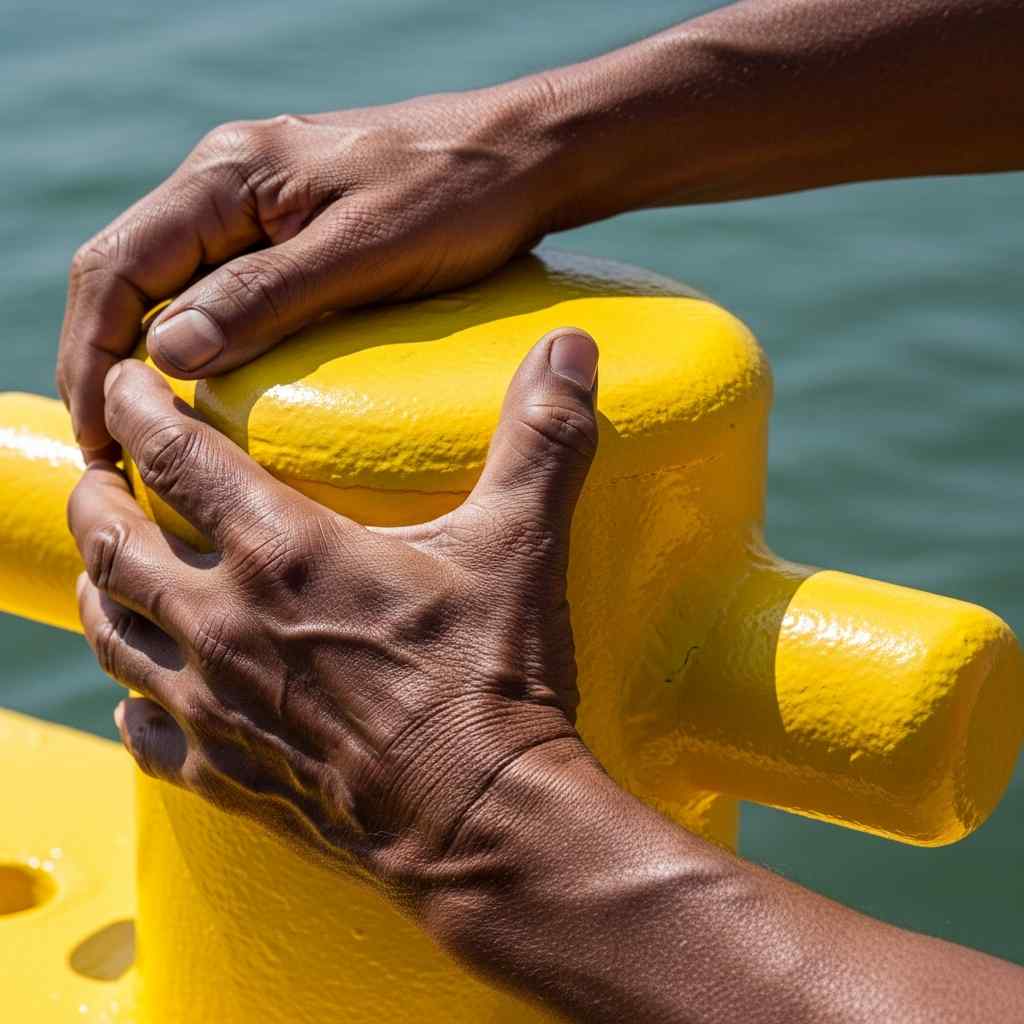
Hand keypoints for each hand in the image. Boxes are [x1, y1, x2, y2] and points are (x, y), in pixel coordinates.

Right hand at [57, 83, 562, 461]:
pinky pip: (219, 285)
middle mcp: (227, 181)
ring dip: (145, 355)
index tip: (100, 432)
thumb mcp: (364, 250)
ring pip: (169, 283)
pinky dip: (198, 339)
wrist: (526, 156)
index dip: (92, 352)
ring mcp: (258, 204)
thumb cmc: (458, 196)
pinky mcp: (292, 229)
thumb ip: (266, 294)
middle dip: (106, 362)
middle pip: (129, 275)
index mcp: (229, 174)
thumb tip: (167, 354)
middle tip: (115, 453)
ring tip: (147, 436)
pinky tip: (207, 388)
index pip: (118, 266)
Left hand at [67, 328, 598, 891]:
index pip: (174, 457)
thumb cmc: (494, 679)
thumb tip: (573, 344)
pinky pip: (145, 733)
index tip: (124, 378)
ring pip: (110, 634)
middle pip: (111, 545)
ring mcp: (215, 707)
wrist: (482, 825)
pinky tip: (138, 695)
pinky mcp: (226, 774)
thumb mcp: (523, 544)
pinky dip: (131, 701)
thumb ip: (542, 437)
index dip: (135, 407)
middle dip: (92, 495)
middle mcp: (225, 625)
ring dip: (94, 588)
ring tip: (100, 564)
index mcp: (284, 554)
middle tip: (97, 468)